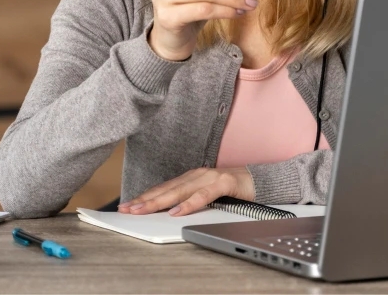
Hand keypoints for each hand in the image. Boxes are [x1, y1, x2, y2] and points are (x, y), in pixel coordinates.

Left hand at [117, 167, 254, 216]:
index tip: (127, 205)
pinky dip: (189, 204)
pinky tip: (176, 211)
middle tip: (127, 209)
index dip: (145, 196)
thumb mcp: (206, 195)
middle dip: (145, 200)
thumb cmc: (232, 189)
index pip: (163, 188)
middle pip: (167, 189)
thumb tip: (168, 212)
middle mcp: (197, 175)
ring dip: (159, 201)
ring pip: (180, 191)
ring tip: (143, 210)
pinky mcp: (224, 182)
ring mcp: (210, 177)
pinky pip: (203, 195)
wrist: (259, 181)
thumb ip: (189, 200)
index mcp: (191, 178)